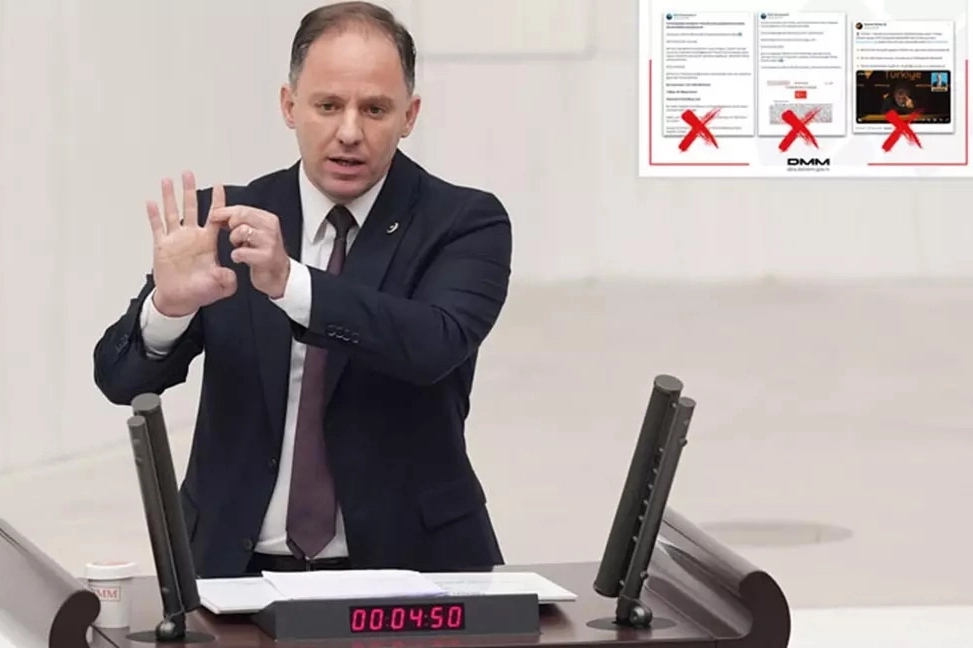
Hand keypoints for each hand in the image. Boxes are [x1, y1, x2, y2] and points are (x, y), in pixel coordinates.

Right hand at [147, 172, 237, 316]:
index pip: (215, 217)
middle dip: (190, 190)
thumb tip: (231, 272)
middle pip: (191, 208)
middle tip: (189, 173)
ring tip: (167, 180)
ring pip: (172, 212)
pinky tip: (150, 202)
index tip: (220, 186)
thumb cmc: (200, 291)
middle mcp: (191, 237)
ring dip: (170, 196)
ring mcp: (176, 240)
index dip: (218, 203)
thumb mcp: (221, 285)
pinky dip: (153, 215)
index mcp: (207, 242)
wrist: (180, 300)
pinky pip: (156, 227)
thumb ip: (228, 279)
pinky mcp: (162, 246)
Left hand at [208, 206, 290, 298]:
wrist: (278, 274)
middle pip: (241, 216)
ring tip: (239, 246)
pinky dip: (236, 255)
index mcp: (268, 219)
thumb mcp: (254, 231)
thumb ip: (240, 221)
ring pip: (242, 231)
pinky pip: (242, 252)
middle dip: (231, 225)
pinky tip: (240, 258)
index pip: (242, 209)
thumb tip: (218, 213)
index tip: (213, 215)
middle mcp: (271, 228)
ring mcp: (270, 242)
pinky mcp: (266, 257)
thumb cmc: (262, 252)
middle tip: (233, 235)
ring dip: (234, 239)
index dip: (225, 212)